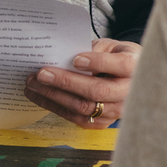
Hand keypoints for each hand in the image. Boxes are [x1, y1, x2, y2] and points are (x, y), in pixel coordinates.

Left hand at [23, 38, 140, 128]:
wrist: (132, 78)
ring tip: (33, 84)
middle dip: (65, 82)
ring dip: (54, 96)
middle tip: (42, 73)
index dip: (98, 63)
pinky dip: (55, 107)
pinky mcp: (104, 122)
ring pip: (85, 108)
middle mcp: (129, 92)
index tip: (76, 59)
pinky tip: (39, 96)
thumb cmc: (117, 57)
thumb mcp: (111, 45)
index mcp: (134, 66)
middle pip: (97, 90)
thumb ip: (94, 48)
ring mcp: (118, 110)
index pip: (120, 65)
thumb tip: (65, 54)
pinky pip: (78, 118)